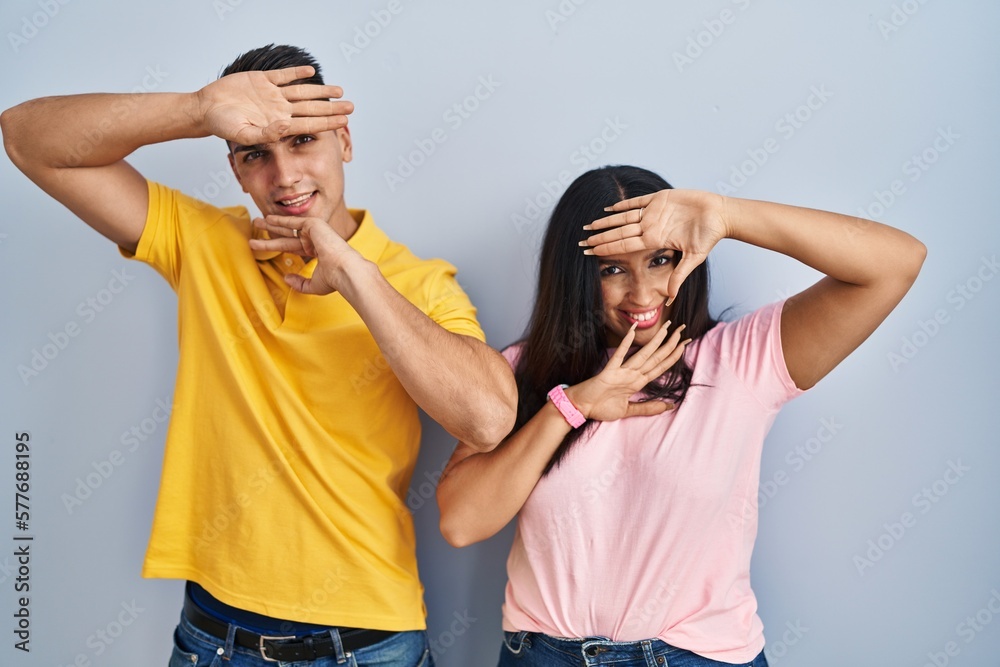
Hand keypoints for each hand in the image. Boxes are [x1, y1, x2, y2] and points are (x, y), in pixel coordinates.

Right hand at [196, 66, 352, 145]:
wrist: (206, 109)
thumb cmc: (222, 125)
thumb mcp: (243, 134)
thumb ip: (266, 134)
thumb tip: (287, 127)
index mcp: (277, 123)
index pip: (308, 123)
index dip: (327, 122)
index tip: (344, 121)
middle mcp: (278, 109)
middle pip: (311, 108)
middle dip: (331, 108)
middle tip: (351, 107)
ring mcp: (271, 94)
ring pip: (302, 91)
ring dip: (321, 91)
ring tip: (340, 90)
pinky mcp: (261, 80)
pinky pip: (283, 75)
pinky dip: (297, 73)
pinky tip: (311, 72)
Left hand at [248, 215, 366, 294]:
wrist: (344, 271)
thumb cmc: (334, 279)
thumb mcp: (314, 284)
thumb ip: (299, 283)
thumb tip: (286, 278)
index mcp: (317, 252)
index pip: (293, 247)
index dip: (277, 246)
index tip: (264, 245)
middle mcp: (315, 240)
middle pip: (287, 235)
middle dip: (271, 232)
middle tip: (257, 226)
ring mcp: (315, 232)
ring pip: (288, 228)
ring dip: (272, 224)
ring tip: (257, 221)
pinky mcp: (314, 225)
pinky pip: (294, 221)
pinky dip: (281, 220)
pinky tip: (269, 218)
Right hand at [565, 321, 689, 421]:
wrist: (581, 407)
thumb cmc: (601, 407)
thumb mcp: (628, 410)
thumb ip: (649, 408)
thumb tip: (670, 406)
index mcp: (638, 382)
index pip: (660, 366)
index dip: (673, 356)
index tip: (684, 344)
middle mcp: (632, 374)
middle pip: (656, 357)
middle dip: (671, 344)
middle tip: (683, 329)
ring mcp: (621, 371)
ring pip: (643, 355)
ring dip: (656, 342)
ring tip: (668, 328)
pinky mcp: (609, 372)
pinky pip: (619, 356)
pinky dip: (626, 343)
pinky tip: (632, 330)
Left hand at [582, 189, 730, 302]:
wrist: (720, 215)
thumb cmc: (709, 236)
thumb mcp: (694, 258)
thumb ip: (679, 276)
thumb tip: (670, 299)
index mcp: (654, 240)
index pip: (624, 245)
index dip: (606, 248)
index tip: (590, 253)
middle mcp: (650, 227)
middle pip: (618, 232)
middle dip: (600, 237)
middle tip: (581, 241)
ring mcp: (654, 213)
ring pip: (623, 217)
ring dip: (606, 221)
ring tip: (589, 225)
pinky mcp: (660, 198)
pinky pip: (637, 202)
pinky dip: (623, 204)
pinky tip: (608, 208)